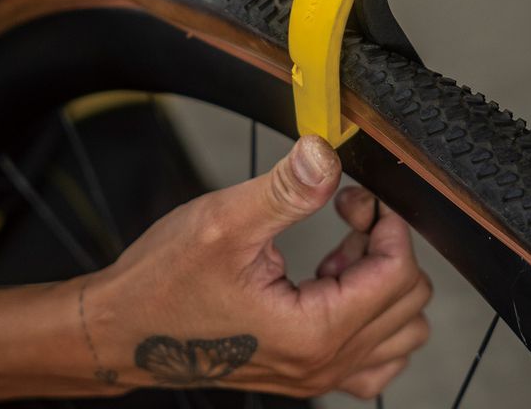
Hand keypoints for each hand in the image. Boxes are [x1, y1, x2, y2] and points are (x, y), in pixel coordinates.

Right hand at [83, 136, 431, 398]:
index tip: (353, 196)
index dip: (388, 225)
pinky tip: (328, 287)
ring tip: (334, 252)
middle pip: (408, 304)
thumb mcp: (223, 222)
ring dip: (379, 282)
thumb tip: (327, 154)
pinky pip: (372, 361)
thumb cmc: (163, 282)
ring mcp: (316, 376)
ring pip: (399, 333)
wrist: (122, 330)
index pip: (399, 277)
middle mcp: (324, 364)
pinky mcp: (304, 373)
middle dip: (384, 247)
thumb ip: (286, 190)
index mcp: (314, 331)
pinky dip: (369, 320)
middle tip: (341, 213)